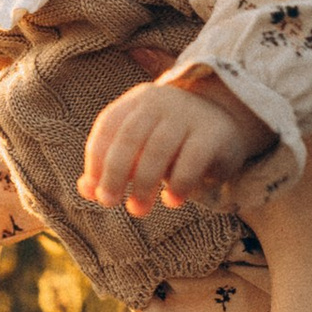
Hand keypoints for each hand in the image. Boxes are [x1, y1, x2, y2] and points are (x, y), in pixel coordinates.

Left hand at [80, 72, 265, 215]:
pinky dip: (178, 184)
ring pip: (158, 150)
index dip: (96, 160)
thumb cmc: (172, 140)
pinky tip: (172, 202)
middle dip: (115, 174)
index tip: (95, 191)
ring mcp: (188, 115)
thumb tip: (86, 190)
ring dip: (144, 185)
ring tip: (138, 210)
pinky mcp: (213, 133)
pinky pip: (192, 160)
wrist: (226, 119)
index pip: (107, 127)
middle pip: (129, 138)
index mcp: (136, 102)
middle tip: (109, 203)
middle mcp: (160, 102)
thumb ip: (112, 165)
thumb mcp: (141, 147)